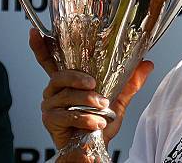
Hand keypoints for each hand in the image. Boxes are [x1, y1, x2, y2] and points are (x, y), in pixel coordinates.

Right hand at [29, 28, 153, 148]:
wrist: (94, 149)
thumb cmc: (99, 123)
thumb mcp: (118, 100)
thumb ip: (130, 82)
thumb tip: (148, 64)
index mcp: (67, 81)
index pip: (50, 60)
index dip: (40, 46)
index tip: (34, 32)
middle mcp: (54, 90)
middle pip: (60, 75)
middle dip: (77, 78)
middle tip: (94, 84)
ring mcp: (50, 105)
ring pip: (66, 95)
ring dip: (87, 101)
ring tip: (102, 107)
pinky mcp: (50, 121)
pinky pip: (66, 115)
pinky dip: (85, 118)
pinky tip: (96, 123)